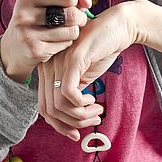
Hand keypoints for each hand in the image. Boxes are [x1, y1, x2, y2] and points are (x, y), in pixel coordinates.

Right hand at [0, 0, 94, 82]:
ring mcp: (27, 34)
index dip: (76, 0)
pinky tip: (56, 42)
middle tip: (73, 20)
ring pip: (72, 31)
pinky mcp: (34, 51)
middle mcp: (24, 13)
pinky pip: (65, 45)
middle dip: (79, 18)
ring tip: (64, 31)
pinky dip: (66, 43)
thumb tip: (88, 1)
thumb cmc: (40, 17)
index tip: (71, 5)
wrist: (15, 47)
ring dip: (73, 31)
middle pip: (72, 14)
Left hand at [37, 1, 136, 139]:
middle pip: (48, 110)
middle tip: (91, 122)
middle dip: (70, 124)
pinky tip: (94, 100)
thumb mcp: (83, 78)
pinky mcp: (73, 59)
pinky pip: (68, 93)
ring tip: (96, 110)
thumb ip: (72, 95)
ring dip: (80, 116)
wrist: (118, 27)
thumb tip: (68, 124)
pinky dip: (81, 105)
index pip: (43, 107)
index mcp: (48, 69)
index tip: (75, 134)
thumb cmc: (101, 51)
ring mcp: (58, 61)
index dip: (59, 126)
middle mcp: (48, 65)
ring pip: (58, 105)